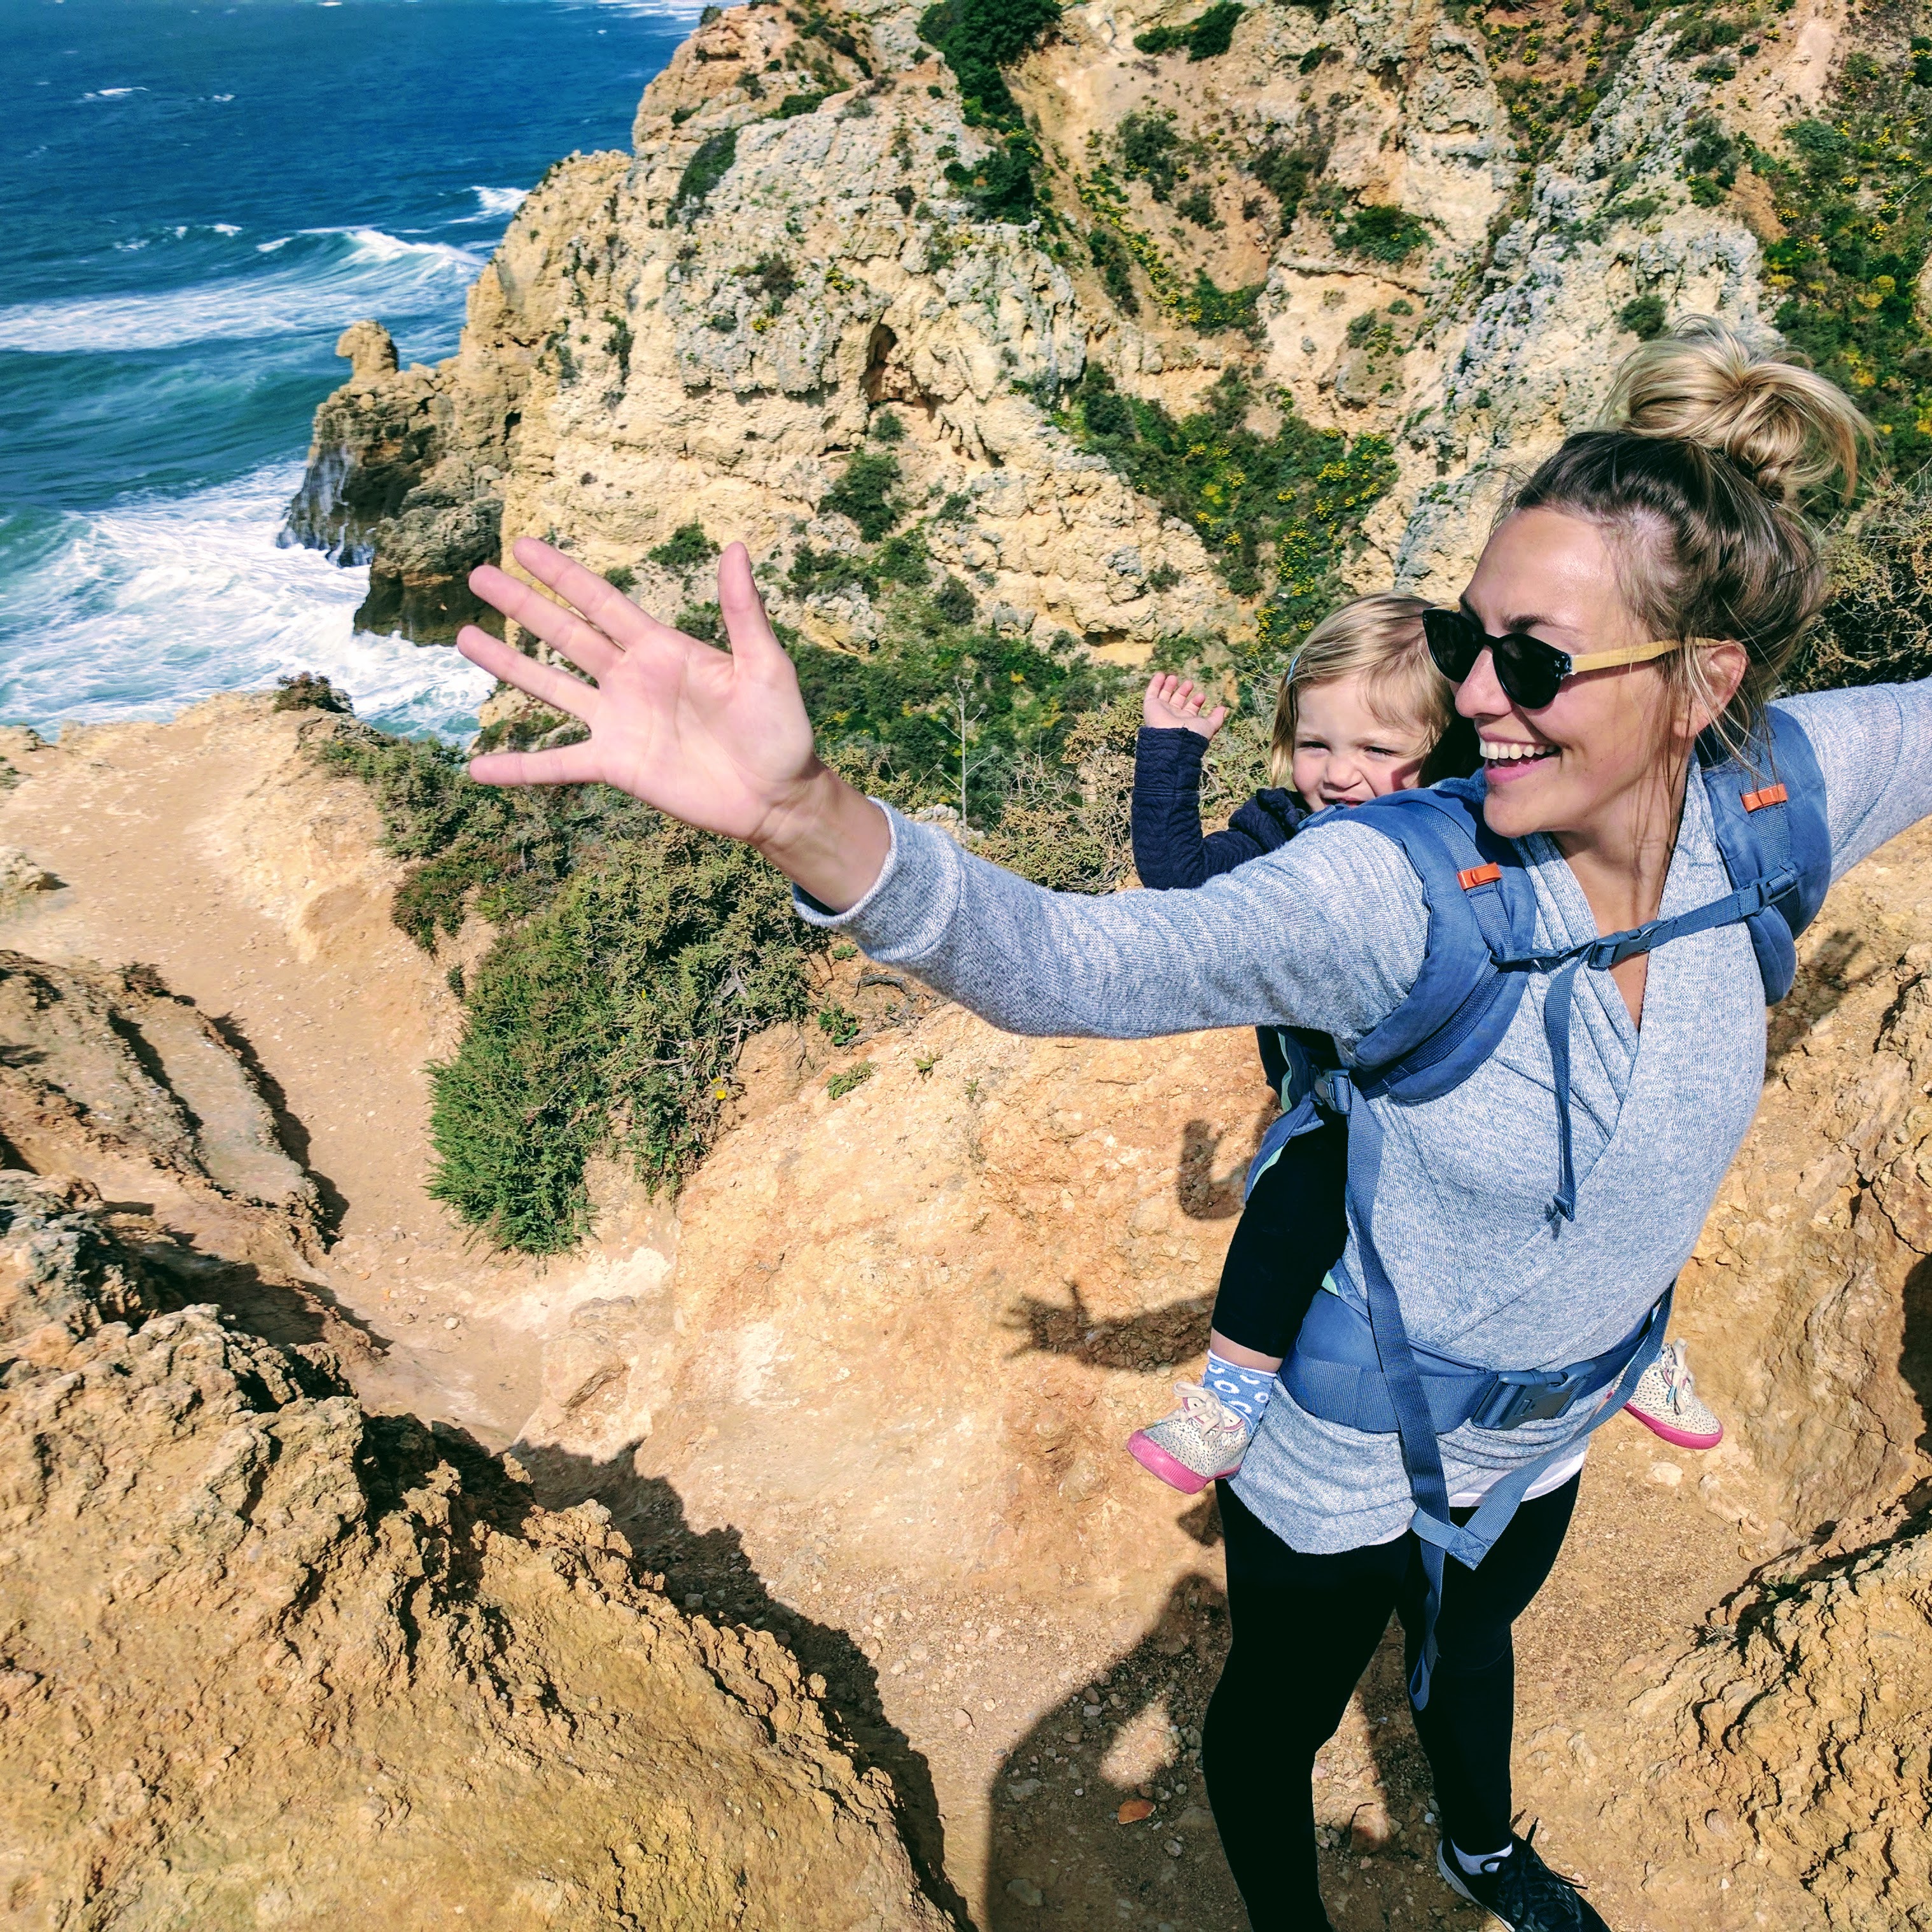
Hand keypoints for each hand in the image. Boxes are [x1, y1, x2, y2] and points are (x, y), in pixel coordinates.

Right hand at [456, 539, 889, 909]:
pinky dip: (519, 768)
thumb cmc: (780, 728)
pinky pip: (558, 764)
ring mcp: (618, 722)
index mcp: (661, 649)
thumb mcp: (765, 666)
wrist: (778, 795)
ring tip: (463, 638)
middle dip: (522, 606)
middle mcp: (631, 679)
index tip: (523, 546)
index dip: (563, 575)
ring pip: (550, 687)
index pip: (602, 602)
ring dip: (508, 665)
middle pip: (565, 635)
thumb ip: (742, 613)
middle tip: (477, 576)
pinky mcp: (616, 765)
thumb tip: (735, 548)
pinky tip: (478, 769)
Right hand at [1143, 672, 1227, 738]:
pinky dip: (1155, 683)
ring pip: (1164, 696)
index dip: (1196, 702)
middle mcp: (1173, 716)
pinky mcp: (1150, 706)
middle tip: (1190, 683)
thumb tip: (1224, 709)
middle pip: (1177, 701)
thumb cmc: (1192, 734)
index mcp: (1185, 722)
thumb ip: (1216, 718)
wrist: (1173, 740)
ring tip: (1173, 677)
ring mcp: (1161, 711)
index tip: (1202, 695)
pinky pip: (1151, 693)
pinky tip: (1160, 674)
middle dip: (1183, 691)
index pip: (1190, 709)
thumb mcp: (1209, 726)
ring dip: (1169, 686)